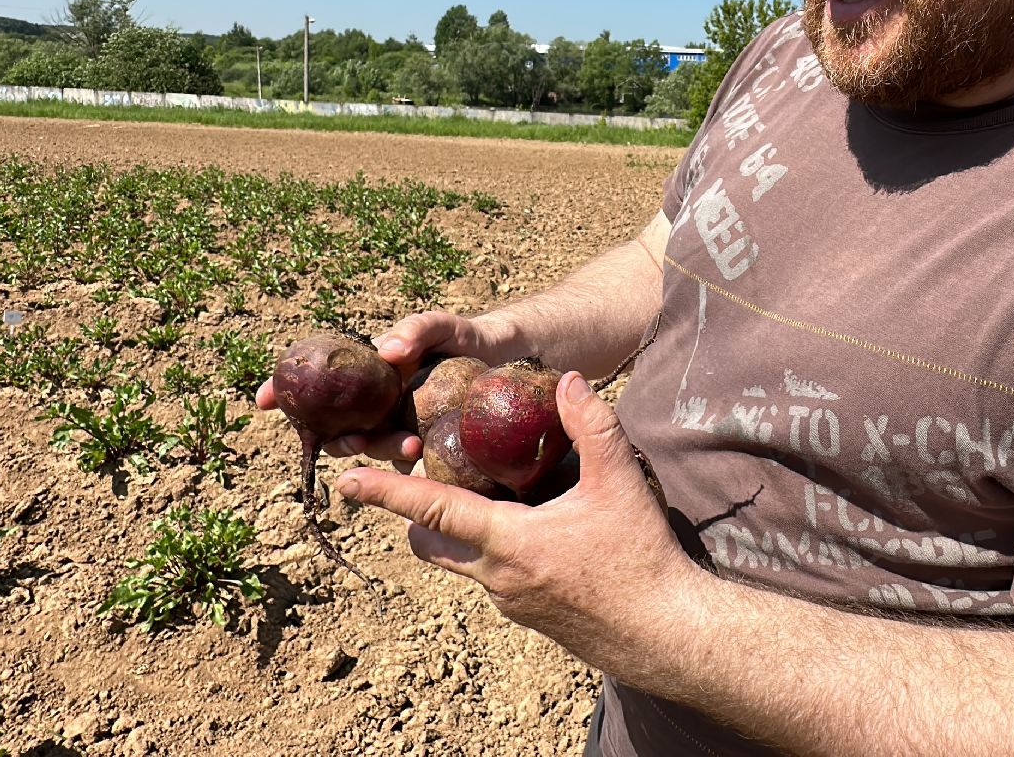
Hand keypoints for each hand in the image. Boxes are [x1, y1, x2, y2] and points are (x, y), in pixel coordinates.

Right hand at [253, 311, 516, 464]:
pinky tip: (423, 461)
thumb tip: (385, 351)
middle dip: (335, 439)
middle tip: (352, 440)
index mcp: (367, 376)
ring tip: (409, 447)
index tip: (261, 399)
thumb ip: (415, 329)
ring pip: (374, 448)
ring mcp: (400, 427)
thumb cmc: (468, 337)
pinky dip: (409, 466)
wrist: (514, 359)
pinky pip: (409, 463)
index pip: (316, 385)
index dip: (284, 393)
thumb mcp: (441, 325)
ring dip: (381, 452)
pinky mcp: (428, 447)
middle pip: (337, 428)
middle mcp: (376, 405)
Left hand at [335, 371, 706, 668]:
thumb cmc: (641, 558)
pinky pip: (495, 579)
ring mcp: (509, 603)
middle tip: (423, 483)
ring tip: (495, 500)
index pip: (432, 510)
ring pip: (465, 562)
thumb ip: (592, 426)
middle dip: (416, 515)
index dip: (386, 492)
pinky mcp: (529, 617)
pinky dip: (498, 553)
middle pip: (432, 543)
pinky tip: (540, 535)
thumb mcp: (620, 484)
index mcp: (509, 542)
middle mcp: (497, 578)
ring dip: (465, 532)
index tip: (347, 480)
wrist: (666, 633)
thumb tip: (568, 380)